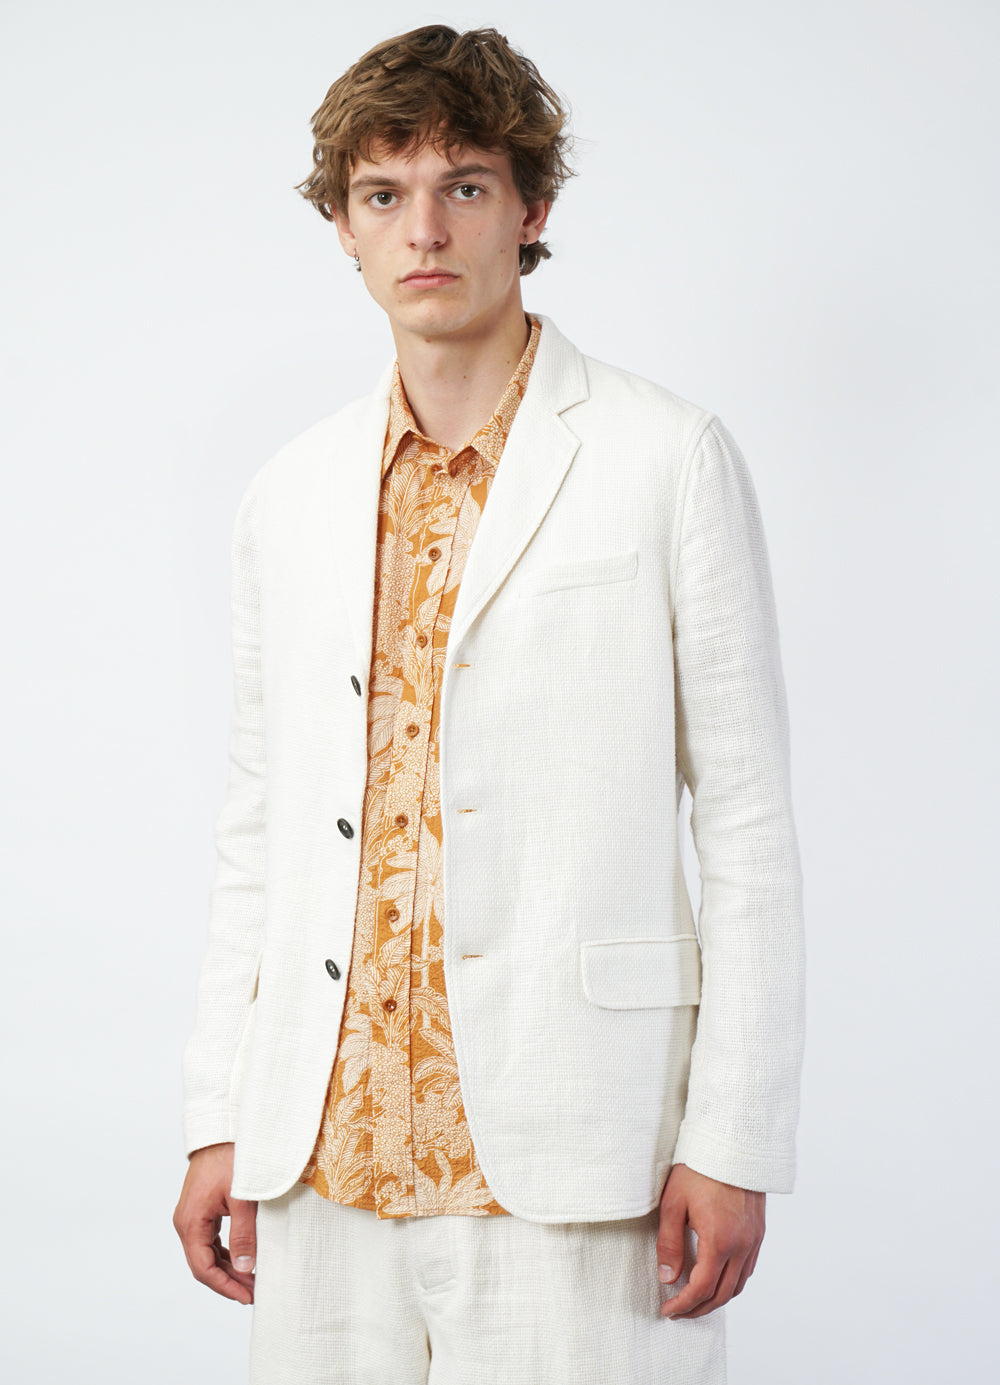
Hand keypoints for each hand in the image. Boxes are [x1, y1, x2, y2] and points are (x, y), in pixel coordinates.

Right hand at [173, 1142, 257, 1304]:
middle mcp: (186, 1222)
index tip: (247, 1296)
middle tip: (254, 1292)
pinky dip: (226, 1253)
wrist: (222, 1130)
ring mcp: (193, 1216)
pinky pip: (211, 1240)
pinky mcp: (202, 1210)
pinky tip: (243, 1259)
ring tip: (251, 1280)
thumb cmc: (231, 1158)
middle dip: (229, 1281)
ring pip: (207, 1253)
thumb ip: (243, 1233)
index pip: (203, 1267)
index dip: (225, 1286)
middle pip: (204, 1264)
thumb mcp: (242, 1198)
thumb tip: (245, 1268)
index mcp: (190, 1222)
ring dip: (228, 1268)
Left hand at [656, 1163, 764, 1318]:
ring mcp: (754, 1239)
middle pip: (722, 1294)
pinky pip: (748, 1269)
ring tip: (696, 1300)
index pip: (701, 1288)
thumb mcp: (673, 1204)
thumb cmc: (699, 1168)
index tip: (668, 1311)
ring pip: (739, 1285)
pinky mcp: (759, 1232)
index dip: (683, 1304)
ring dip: (717, 1299)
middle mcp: (742, 1245)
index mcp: (720, 1241)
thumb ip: (669, 1244)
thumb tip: (668, 1278)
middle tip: (679, 1312)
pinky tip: (717, 1278)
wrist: (732, 1142)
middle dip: (699, 1308)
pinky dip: (732, 1283)